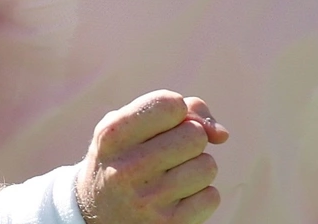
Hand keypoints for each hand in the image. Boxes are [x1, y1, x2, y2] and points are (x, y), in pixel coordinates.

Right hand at [75, 90, 229, 223]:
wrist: (96, 217)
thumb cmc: (125, 158)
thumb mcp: (131, 126)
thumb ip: (179, 110)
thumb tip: (221, 134)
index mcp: (113, 136)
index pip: (170, 104)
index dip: (178, 110)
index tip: (164, 124)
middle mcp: (126, 169)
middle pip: (195, 135)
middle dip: (191, 139)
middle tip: (168, 153)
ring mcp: (147, 201)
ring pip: (207, 166)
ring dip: (196, 169)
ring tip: (170, 178)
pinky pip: (211, 197)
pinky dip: (200, 197)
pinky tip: (175, 200)